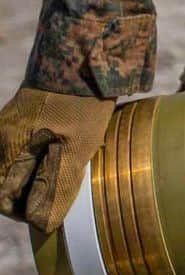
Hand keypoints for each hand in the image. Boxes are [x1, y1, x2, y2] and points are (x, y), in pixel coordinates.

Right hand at [0, 86, 114, 231]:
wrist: (87, 51)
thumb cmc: (80, 102)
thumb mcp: (75, 148)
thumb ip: (54, 187)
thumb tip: (41, 223)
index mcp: (5, 150)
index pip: (3, 198)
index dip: (27, 210)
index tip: (53, 208)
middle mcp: (2, 136)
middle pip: (12, 178)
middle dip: (35, 188)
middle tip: (67, 185)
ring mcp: (15, 120)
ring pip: (23, 159)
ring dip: (43, 168)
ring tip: (73, 163)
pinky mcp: (32, 108)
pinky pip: (33, 140)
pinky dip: (49, 148)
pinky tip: (74, 141)